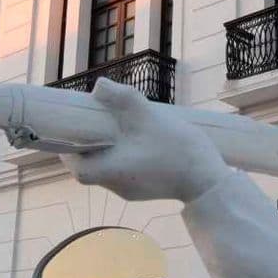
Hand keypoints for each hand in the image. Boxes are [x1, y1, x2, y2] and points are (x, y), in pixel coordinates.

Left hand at [60, 78, 232, 202]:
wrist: (209, 181)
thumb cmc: (176, 150)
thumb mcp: (147, 117)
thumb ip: (121, 99)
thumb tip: (99, 87)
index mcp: (112, 171)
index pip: (77, 169)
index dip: (68, 151)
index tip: (69, 132)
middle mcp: (117, 186)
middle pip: (92, 168)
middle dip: (89, 145)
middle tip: (93, 122)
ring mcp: (132, 190)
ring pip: (110, 168)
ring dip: (108, 149)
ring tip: (117, 127)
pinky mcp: (147, 189)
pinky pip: (126, 171)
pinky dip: (124, 156)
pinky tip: (138, 139)